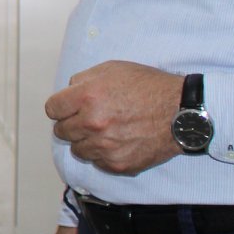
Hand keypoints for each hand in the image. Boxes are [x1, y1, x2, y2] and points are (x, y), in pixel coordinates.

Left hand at [45, 60, 182, 174]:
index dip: (60, 107)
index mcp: (87, 97)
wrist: (181, 112)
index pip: (52, 109)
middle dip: (72, 123)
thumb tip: (68, 92)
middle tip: (90, 118)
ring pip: (77, 149)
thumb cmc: (149, 87)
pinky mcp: (117, 164)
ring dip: (86, 141)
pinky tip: (118, 142)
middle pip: (61, 131)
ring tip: (106, 130)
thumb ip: (83, 80)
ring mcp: (105, 146)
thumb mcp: (113, 69)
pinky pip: (97, 162)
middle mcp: (92, 123)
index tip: (68, 108)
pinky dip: (103, 154)